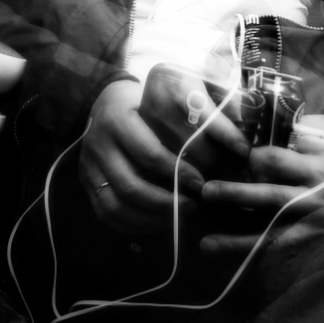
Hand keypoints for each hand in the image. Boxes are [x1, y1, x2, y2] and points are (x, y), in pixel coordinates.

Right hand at [79, 75, 247, 234]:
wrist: (105, 102)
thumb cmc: (145, 101)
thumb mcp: (165, 98)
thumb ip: (195, 118)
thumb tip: (237, 145)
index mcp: (117, 117)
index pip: (149, 153)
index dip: (178, 173)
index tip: (203, 184)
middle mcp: (97, 143)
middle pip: (131, 186)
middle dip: (167, 202)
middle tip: (194, 206)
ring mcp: (87, 166)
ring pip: (116, 206)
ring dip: (151, 218)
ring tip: (178, 217)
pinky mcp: (86, 183)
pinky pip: (107, 214)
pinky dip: (133, 224)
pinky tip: (158, 222)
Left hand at [199, 136, 323, 254]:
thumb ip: (300, 143)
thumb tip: (267, 139)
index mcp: (315, 168)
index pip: (274, 160)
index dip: (254, 158)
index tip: (245, 159)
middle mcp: (313, 199)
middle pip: (267, 197)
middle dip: (233, 195)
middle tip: (204, 193)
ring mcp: (316, 228)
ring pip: (271, 236)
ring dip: (237, 242)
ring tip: (205, 246)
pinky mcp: (319, 249)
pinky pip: (286, 258)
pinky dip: (262, 265)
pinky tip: (238, 272)